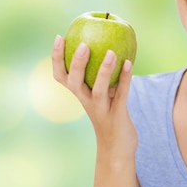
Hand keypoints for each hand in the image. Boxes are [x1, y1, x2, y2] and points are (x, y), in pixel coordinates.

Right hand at [52, 35, 137, 155]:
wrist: (116, 149)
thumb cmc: (108, 115)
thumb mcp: (101, 95)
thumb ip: (101, 75)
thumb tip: (106, 43)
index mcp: (79, 95)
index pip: (61, 76)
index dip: (57, 58)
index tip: (60, 37)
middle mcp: (86, 102)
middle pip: (74, 83)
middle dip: (76, 63)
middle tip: (83, 44)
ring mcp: (101, 110)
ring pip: (98, 90)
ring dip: (104, 71)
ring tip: (112, 52)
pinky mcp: (117, 115)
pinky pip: (121, 95)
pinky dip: (125, 79)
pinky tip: (129, 63)